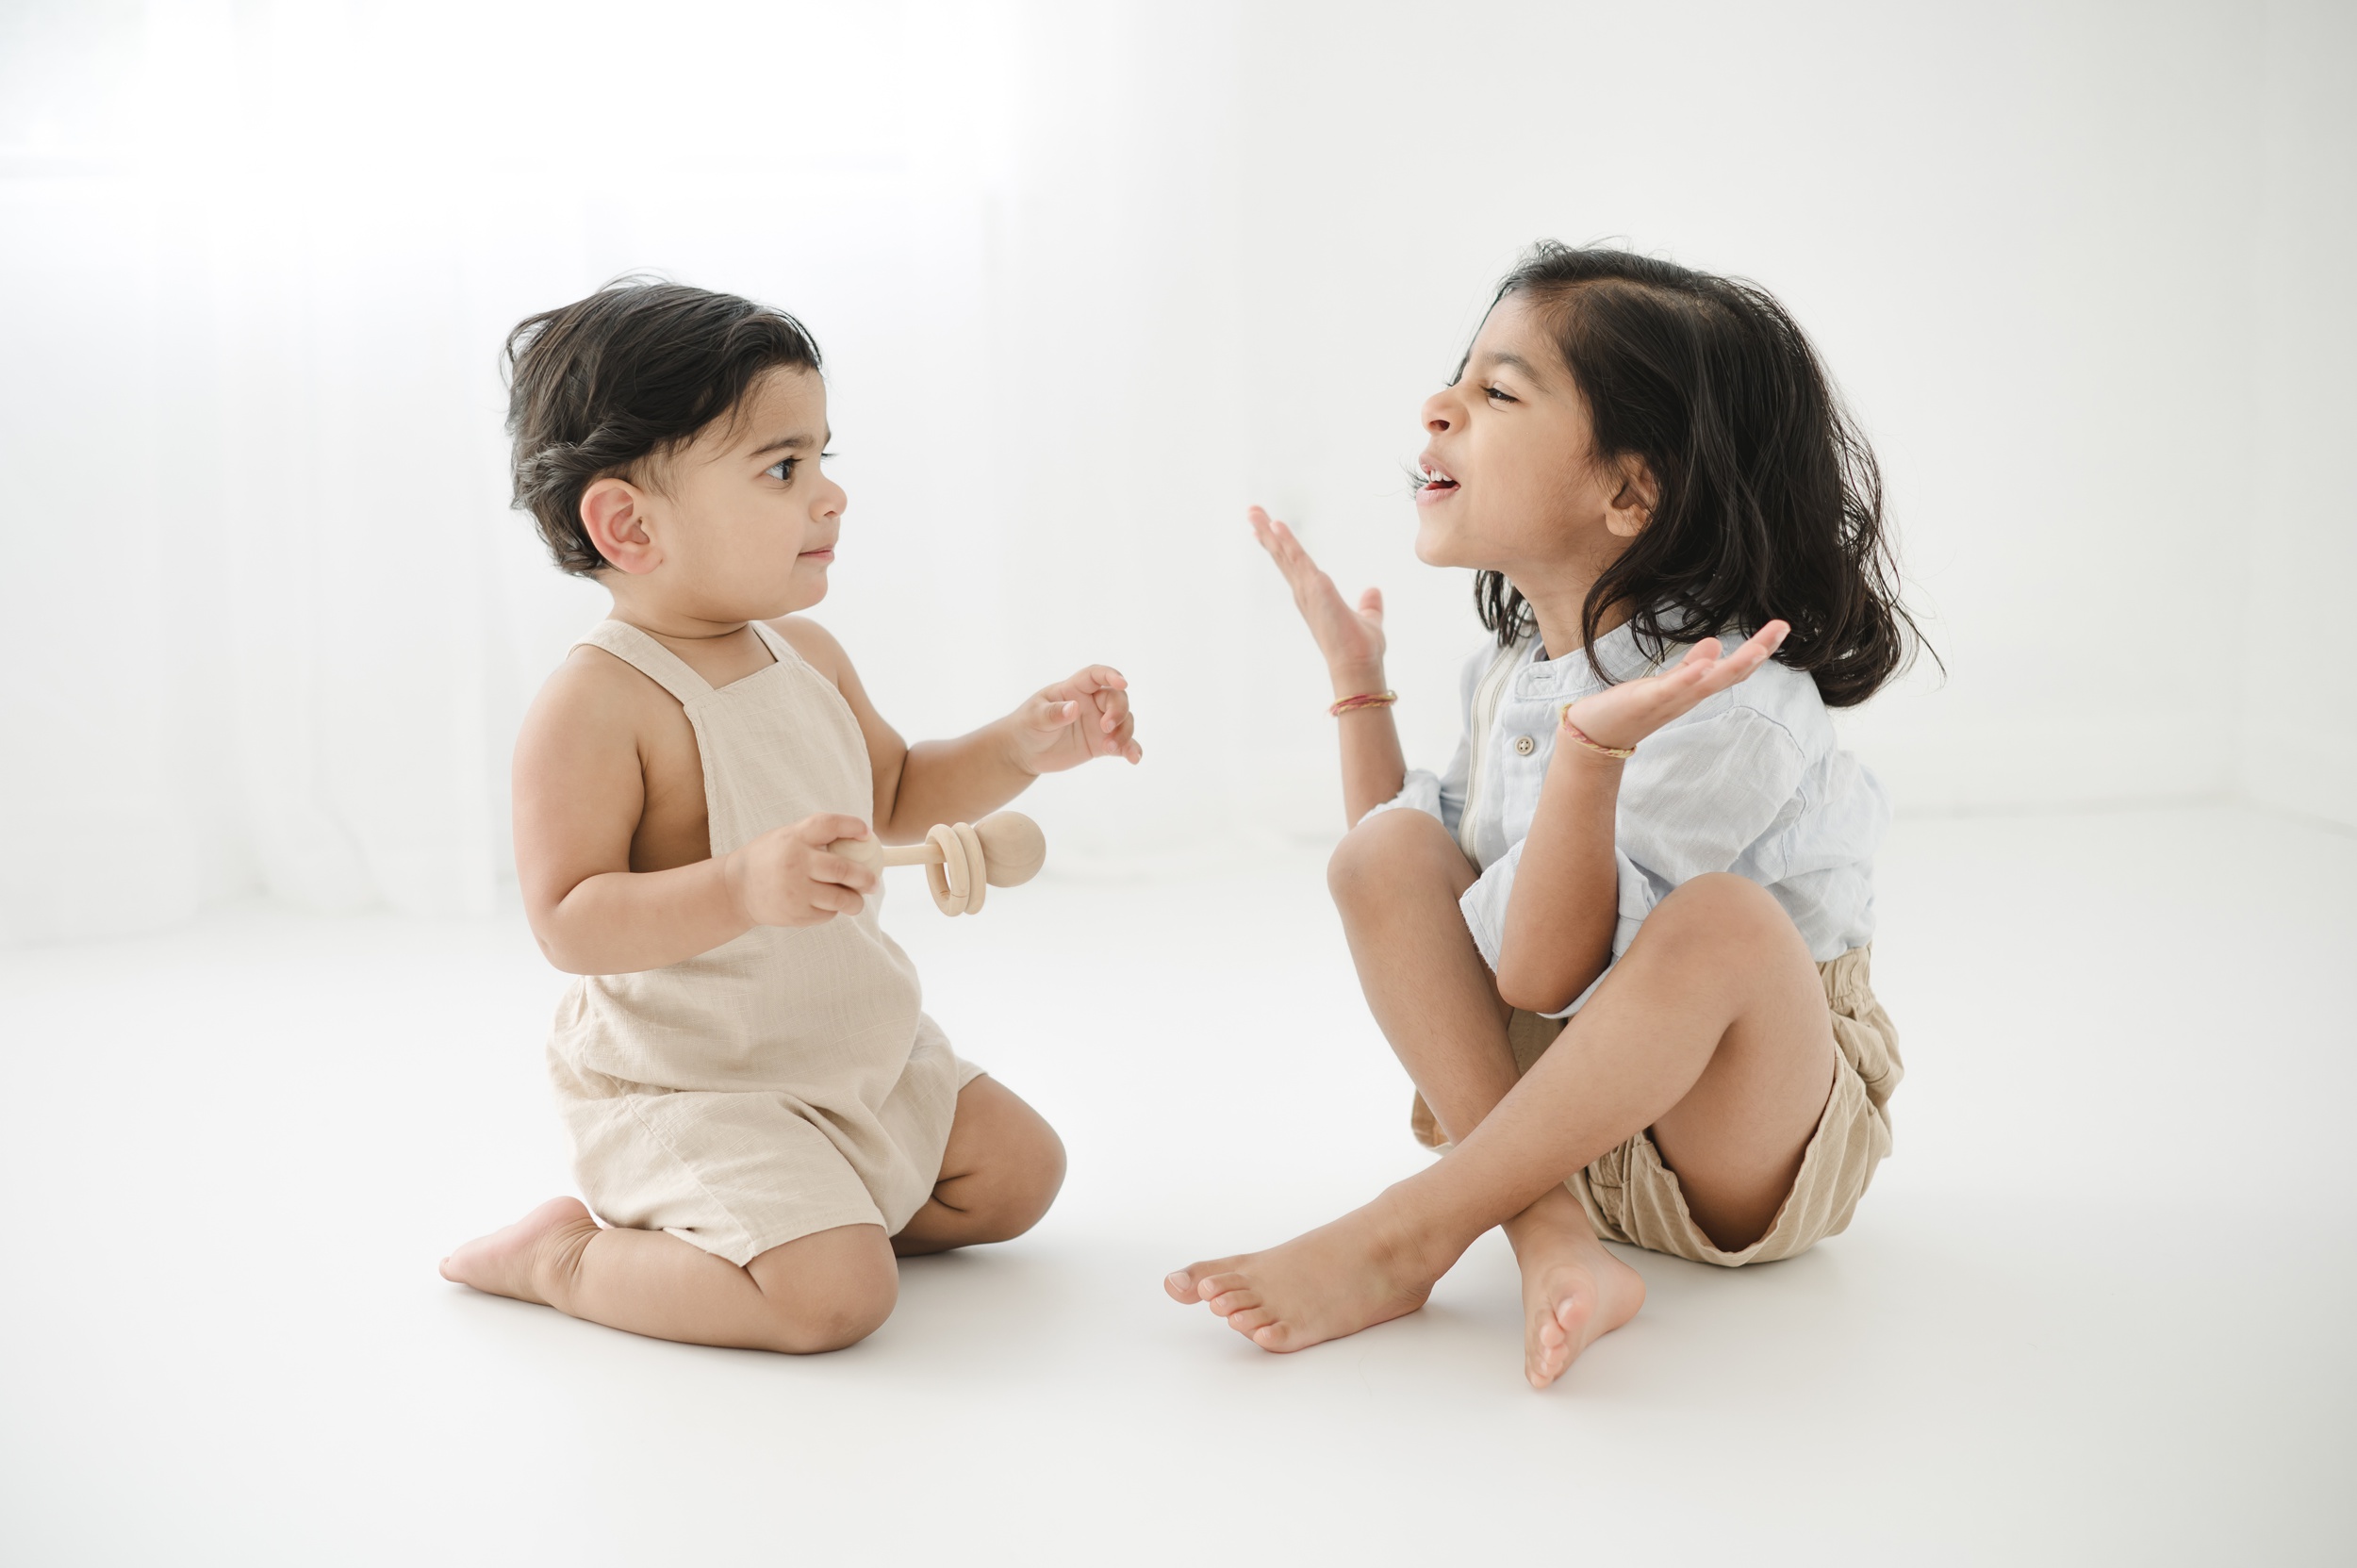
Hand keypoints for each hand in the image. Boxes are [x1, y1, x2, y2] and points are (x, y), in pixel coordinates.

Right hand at [723, 814, 878, 927]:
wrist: (736, 889)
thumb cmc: (769, 858)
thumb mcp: (786, 837)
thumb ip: (815, 837)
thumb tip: (861, 840)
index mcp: (794, 838)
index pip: (828, 824)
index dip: (851, 826)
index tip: (867, 833)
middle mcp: (795, 862)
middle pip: (843, 869)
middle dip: (865, 877)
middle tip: (874, 882)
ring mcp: (795, 890)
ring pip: (840, 898)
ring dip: (856, 901)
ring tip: (858, 901)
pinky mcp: (796, 913)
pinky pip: (826, 913)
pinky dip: (832, 910)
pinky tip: (826, 906)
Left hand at [1011, 665, 1141, 773]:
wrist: (1024, 752)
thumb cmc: (1027, 727)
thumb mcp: (1035, 718)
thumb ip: (1053, 713)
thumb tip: (1074, 708)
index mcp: (1074, 689)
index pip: (1096, 675)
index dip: (1111, 675)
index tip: (1122, 683)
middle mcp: (1091, 703)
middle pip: (1117, 698)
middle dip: (1118, 711)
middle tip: (1107, 728)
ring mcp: (1099, 724)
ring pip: (1125, 721)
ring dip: (1124, 733)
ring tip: (1110, 748)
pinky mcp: (1101, 744)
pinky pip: (1123, 745)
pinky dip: (1131, 750)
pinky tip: (1134, 758)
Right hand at [1247, 505, 1385, 680]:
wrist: (1358, 666)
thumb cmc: (1360, 649)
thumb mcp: (1368, 619)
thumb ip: (1369, 605)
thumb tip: (1373, 591)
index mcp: (1313, 596)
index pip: (1292, 565)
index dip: (1279, 546)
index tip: (1267, 529)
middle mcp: (1304, 593)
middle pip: (1281, 556)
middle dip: (1265, 533)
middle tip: (1251, 511)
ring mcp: (1306, 591)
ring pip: (1284, 555)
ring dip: (1268, 532)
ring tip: (1253, 511)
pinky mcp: (1315, 590)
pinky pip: (1298, 560)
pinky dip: (1286, 543)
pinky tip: (1276, 526)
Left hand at [1559, 621, 1789, 751]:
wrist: (1596, 736)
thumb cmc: (1631, 708)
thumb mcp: (1666, 683)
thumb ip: (1690, 666)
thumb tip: (1715, 645)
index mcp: (1694, 689)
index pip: (1733, 668)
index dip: (1759, 649)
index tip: (1781, 627)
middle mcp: (1688, 697)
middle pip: (1730, 675)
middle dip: (1758, 652)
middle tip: (1782, 628)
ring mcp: (1669, 701)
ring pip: (1708, 684)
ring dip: (1733, 667)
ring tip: (1757, 649)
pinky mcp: (1646, 701)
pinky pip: (1672, 689)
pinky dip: (1689, 678)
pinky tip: (1705, 665)